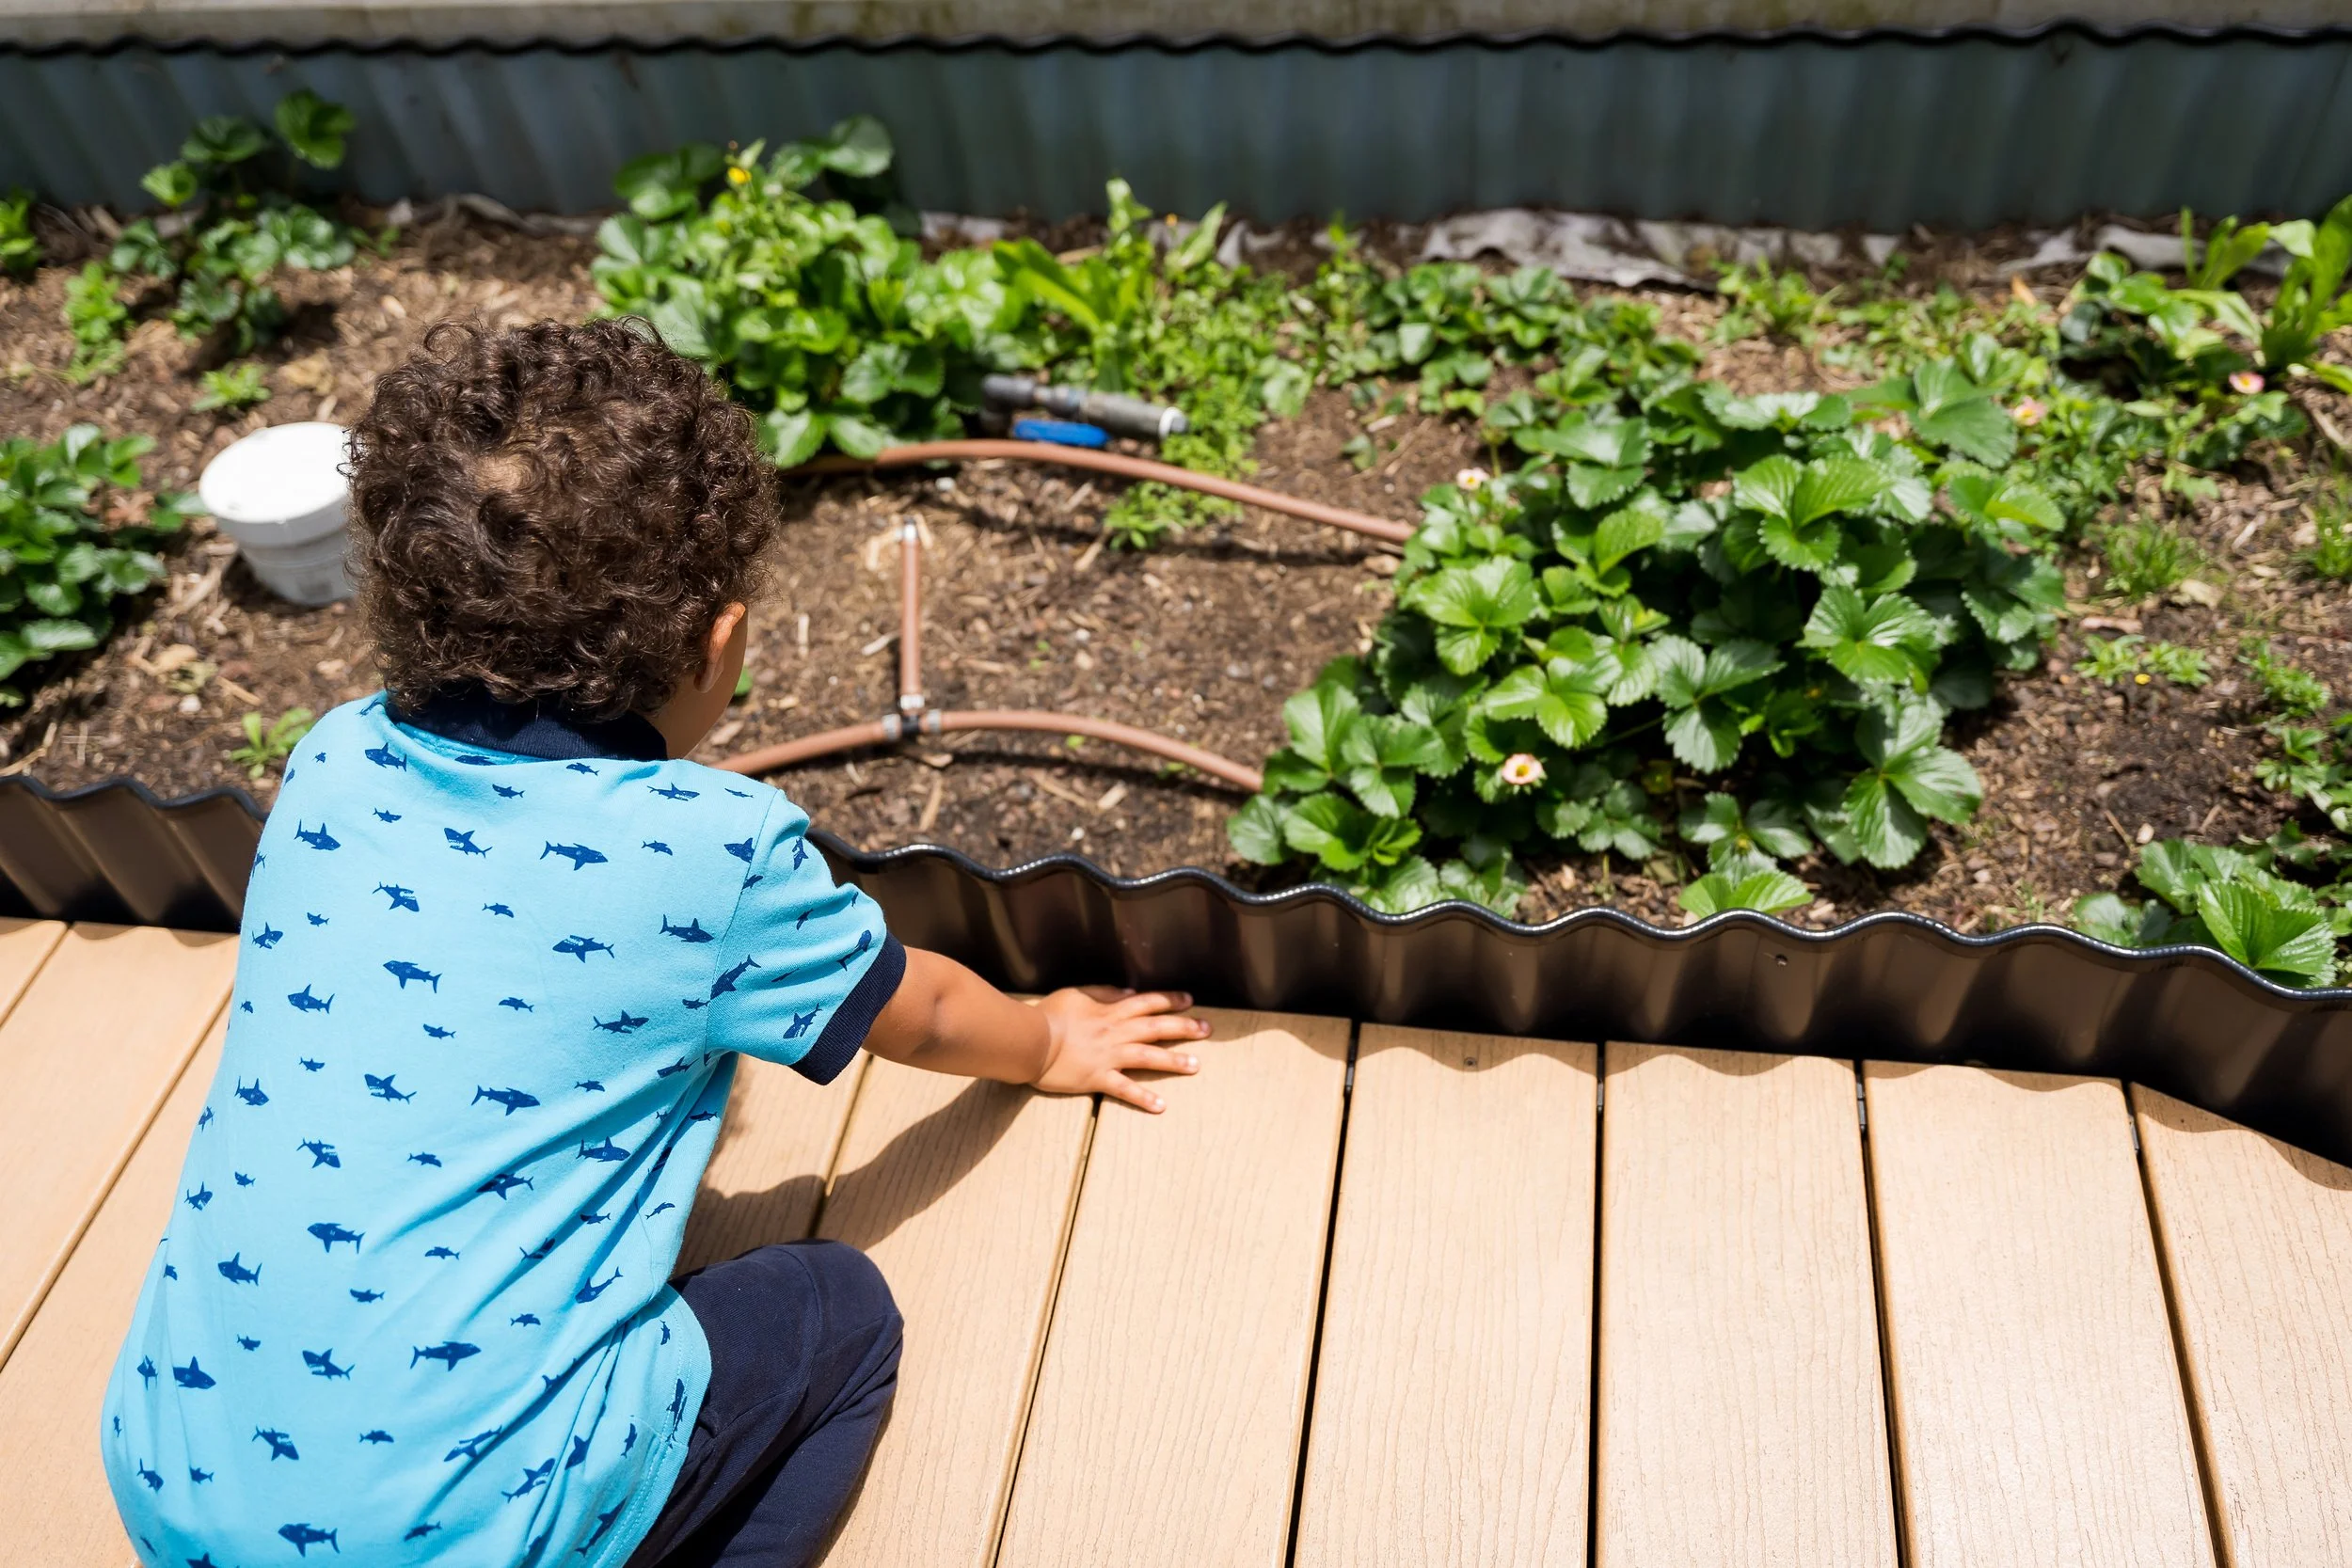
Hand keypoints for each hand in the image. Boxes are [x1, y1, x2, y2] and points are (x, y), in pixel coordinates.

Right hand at [1033, 988, 1207, 1112]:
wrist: (1029, 1040)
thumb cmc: (1048, 1015)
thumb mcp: (1076, 993)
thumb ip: (1103, 992)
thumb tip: (1128, 992)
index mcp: (1110, 1011)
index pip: (1147, 1003)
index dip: (1170, 1000)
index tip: (1189, 1000)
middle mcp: (1115, 1033)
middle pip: (1156, 1028)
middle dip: (1184, 1028)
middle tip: (1206, 1030)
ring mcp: (1108, 1057)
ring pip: (1148, 1057)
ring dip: (1174, 1061)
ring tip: (1195, 1066)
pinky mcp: (1097, 1078)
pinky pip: (1125, 1089)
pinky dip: (1143, 1097)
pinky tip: (1161, 1105)